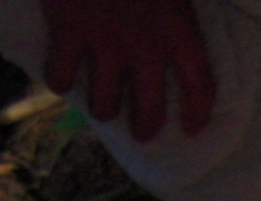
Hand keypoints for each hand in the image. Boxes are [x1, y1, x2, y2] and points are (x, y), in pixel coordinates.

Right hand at [40, 0, 214, 140]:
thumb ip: (184, 9)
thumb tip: (190, 21)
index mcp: (180, 29)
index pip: (201, 88)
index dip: (198, 114)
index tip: (191, 126)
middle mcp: (146, 47)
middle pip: (149, 112)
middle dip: (145, 126)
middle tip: (140, 129)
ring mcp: (104, 43)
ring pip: (103, 105)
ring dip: (102, 107)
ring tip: (101, 102)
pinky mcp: (66, 32)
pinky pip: (58, 78)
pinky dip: (58, 80)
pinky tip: (62, 73)